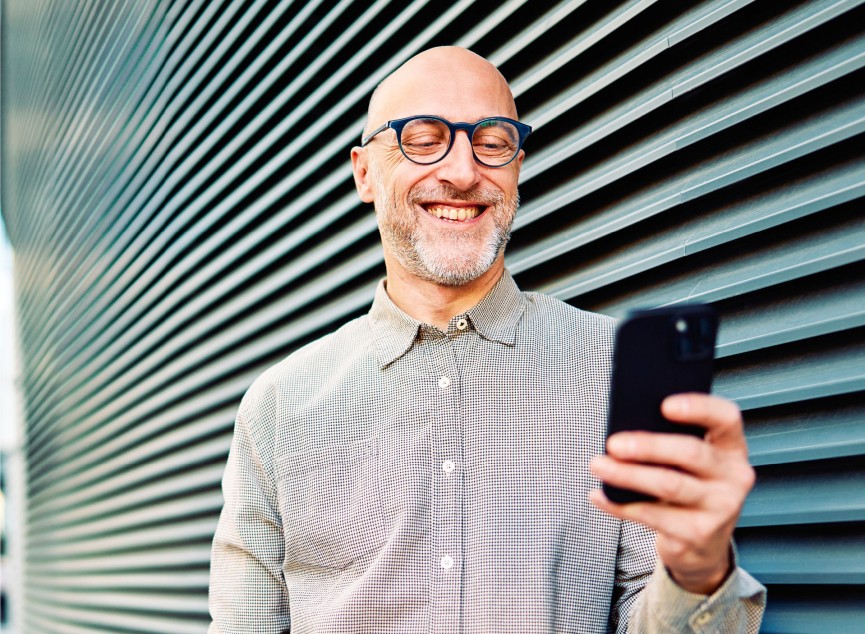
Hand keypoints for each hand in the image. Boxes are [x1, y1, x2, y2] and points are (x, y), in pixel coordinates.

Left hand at [589, 393, 755, 593]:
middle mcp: (734, 476)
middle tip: (613, 444)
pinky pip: (653, 516)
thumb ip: (670, 439)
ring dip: (628, 474)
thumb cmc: (688, 485)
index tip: (664, 405)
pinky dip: (620, 505)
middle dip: (649, 446)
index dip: (699, 408)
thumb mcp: (689, 462)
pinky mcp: (699, 534)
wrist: (702, 544)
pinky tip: (599, 495)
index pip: (726, 418)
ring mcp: (721, 508)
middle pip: (691, 452)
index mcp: (731, 448)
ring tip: (598, 465)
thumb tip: (625, 427)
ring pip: (669, 485)